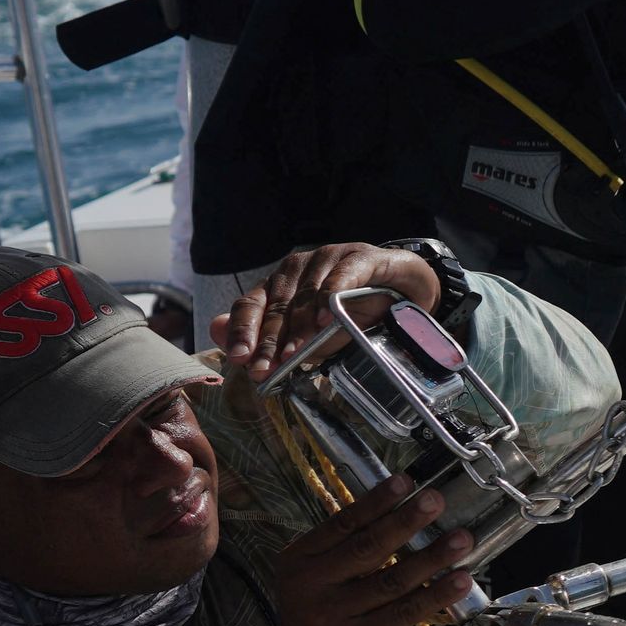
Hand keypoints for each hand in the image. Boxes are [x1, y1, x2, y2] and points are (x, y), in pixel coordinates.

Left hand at [218, 242, 440, 387]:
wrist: (409, 292)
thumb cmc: (358, 313)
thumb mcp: (314, 334)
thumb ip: (273, 337)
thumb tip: (216, 332)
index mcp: (280, 284)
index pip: (251, 304)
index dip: (242, 331)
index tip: (240, 358)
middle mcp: (299, 267)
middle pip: (277, 305)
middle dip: (269, 341)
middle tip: (265, 369)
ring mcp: (329, 257)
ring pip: (307, 294)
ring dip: (299, 327)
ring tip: (294, 356)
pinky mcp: (361, 256)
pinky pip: (342, 276)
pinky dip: (333, 298)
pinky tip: (328, 320)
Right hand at [268, 473, 472, 625]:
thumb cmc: (324, 620)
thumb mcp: (318, 581)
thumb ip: (348, 551)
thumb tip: (405, 512)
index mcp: (299, 561)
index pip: (342, 523)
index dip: (376, 501)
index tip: (406, 481)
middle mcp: (309, 586)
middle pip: (366, 547)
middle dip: (406, 521)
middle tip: (436, 501)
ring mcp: (331, 616)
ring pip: (391, 580)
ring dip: (431, 558)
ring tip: (462, 540)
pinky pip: (403, 613)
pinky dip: (435, 596)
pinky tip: (459, 581)